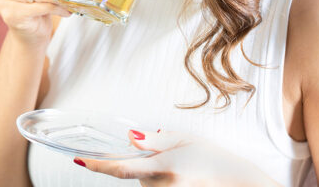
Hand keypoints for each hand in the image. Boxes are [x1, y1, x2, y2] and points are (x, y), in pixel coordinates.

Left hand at [73, 130, 281, 186]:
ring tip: (179, 170)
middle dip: (142, 166)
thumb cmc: (214, 159)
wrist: (240, 182)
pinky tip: (179, 178)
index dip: (97, 166)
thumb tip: (129, 137)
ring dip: (153, 176)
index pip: (122, 169)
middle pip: (135, 177)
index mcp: (166, 168)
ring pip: (145, 185)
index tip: (78, 161)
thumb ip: (154, 140)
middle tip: (167, 158)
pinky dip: (160, 183)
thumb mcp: (184, 140)